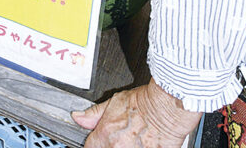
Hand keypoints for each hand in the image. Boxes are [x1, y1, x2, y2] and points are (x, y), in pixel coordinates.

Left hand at [71, 82, 199, 147]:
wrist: (166, 107)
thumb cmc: (144, 103)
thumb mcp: (114, 102)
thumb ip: (94, 114)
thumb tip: (79, 117)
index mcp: (106, 136)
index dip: (93, 144)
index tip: (98, 141)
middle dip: (109, 145)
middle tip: (120, 138)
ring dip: (124, 147)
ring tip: (133, 139)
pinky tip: (142, 143)